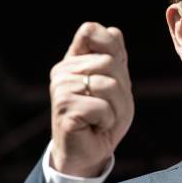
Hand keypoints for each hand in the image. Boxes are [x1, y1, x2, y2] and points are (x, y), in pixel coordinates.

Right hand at [49, 22, 133, 176]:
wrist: (89, 152)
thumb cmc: (104, 118)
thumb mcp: (118, 84)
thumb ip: (116, 58)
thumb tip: (113, 30)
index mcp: (75, 60)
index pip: (90, 30)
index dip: (110, 45)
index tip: (114, 70)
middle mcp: (63, 70)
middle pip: (109, 62)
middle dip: (121, 89)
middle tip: (110, 107)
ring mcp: (60, 88)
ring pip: (107, 85)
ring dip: (116, 108)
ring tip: (103, 118)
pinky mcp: (64, 108)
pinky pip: (101, 107)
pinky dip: (107, 120)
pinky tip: (95, 126)